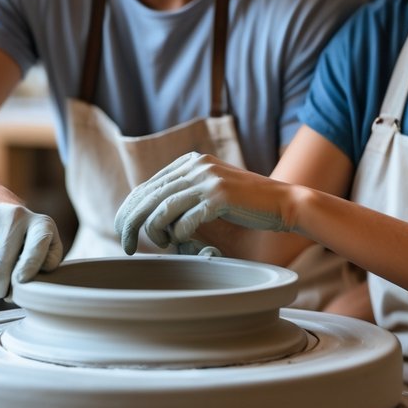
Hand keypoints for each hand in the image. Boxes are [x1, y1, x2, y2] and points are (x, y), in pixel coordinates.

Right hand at [0, 204, 63, 298]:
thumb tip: (30, 279)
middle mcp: (14, 217)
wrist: (1, 215)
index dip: (29, 267)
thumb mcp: (48, 248)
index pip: (36, 246)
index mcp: (40, 224)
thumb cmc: (30, 242)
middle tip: (1, 294)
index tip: (21, 282)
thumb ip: (48, 264)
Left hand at [114, 152, 293, 255]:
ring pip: (161, 208)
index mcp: (190, 161)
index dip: (130, 210)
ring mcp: (208, 179)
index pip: (146, 185)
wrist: (283, 202)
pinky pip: (185, 220)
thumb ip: (184, 194)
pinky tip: (180, 242)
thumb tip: (148, 214)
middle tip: (126, 246)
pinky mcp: (220, 196)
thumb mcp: (210, 190)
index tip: (124, 232)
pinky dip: (177, 235)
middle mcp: (196, 165)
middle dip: (131, 223)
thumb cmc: (245, 205)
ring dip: (153, 231)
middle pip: (148, 195)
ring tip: (156, 245)